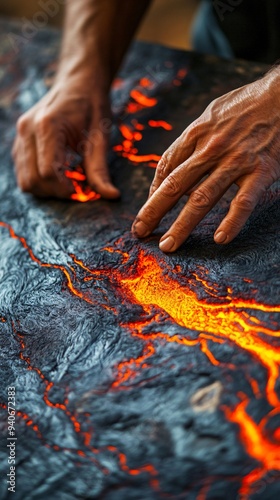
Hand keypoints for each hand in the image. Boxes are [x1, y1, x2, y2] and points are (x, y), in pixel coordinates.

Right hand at [13, 79, 119, 199]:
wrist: (79, 82)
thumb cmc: (92, 106)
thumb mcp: (100, 137)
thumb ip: (101, 169)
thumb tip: (112, 196)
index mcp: (48, 125)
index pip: (48, 172)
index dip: (65, 189)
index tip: (81, 190)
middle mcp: (28, 129)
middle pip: (34, 180)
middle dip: (56, 192)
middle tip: (76, 188)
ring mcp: (21, 135)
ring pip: (25, 181)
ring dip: (46, 189)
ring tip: (67, 181)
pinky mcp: (20, 142)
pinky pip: (23, 173)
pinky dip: (39, 181)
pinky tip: (58, 173)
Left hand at [132, 71, 279, 251]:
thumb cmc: (245, 105)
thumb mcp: (211, 114)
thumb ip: (193, 140)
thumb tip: (175, 166)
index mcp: (197, 133)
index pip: (166, 167)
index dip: (153, 191)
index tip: (147, 210)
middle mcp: (211, 148)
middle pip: (175, 185)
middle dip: (154, 212)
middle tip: (140, 232)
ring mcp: (236, 161)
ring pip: (202, 199)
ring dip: (182, 225)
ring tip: (168, 245)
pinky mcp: (261, 171)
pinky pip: (243, 202)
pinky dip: (231, 222)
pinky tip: (220, 239)